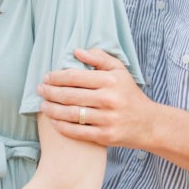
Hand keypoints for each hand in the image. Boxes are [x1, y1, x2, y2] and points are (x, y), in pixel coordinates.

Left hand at [37, 48, 152, 150]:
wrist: (148, 123)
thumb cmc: (129, 94)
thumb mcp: (119, 70)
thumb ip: (99, 58)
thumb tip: (77, 52)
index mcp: (110, 81)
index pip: (75, 77)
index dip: (56, 77)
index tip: (46, 77)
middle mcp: (108, 99)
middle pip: (70, 95)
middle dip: (50, 92)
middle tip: (40, 90)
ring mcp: (107, 119)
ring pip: (71, 114)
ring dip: (52, 110)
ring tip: (43, 105)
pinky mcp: (105, 136)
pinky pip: (77, 132)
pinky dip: (61, 127)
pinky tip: (53, 121)